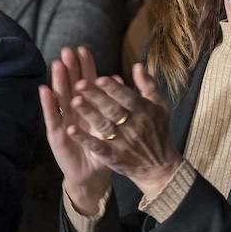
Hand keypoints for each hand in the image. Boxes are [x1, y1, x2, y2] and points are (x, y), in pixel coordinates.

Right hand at [39, 46, 111, 213]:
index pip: (86, 82)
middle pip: (71, 86)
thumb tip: (119, 78)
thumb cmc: (101, 147)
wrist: (92, 174)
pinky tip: (44, 90)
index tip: (83, 50)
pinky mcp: (56, 135)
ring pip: (60, 98)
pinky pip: (52, 117)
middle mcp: (73, 111)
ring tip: (57, 64)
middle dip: (69, 68)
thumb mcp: (109, 124)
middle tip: (67, 50)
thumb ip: (112, 102)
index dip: (84, 67)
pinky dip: (48, 104)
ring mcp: (63, 121)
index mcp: (87, 107)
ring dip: (58, 81)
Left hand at [64, 64, 180, 199]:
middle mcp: (133, 126)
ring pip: (103, 126)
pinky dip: (84, 138)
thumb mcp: (159, 106)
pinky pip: (97, 146)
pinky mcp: (113, 157)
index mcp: (144, 111)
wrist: (159, 166)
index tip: (99, 77)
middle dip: (96, 96)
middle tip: (79, 83)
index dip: (113, 88)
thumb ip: (148, 85)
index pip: (127, 97)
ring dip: (88, 113)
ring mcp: (122, 142)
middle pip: (112, 109)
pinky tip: (71, 129)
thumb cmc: (158, 131)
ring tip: (74, 101)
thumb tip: (137, 65)